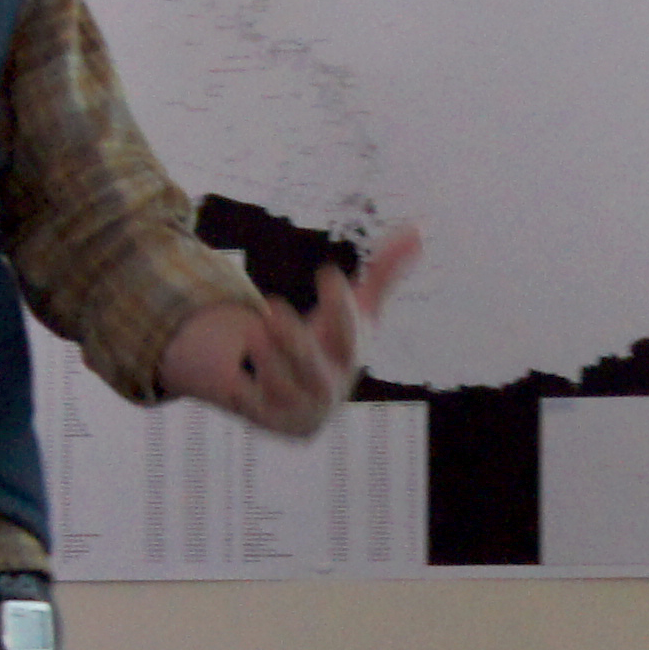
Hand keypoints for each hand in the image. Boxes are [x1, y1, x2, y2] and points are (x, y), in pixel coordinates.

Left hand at [162, 225, 424, 438]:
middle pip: (315, 369)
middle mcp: (328, 387)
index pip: (350, 332)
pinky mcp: (268, 419)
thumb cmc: (331, 345)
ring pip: (283, 389)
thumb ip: (382, 273)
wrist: (302, 403)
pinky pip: (253, 409)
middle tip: (272, 306)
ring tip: (251, 330)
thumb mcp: (353, 311)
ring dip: (269, 360)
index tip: (327, 272)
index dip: (341, 305)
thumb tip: (416, 230)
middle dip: (296, 341)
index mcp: (348, 356)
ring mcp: (298, 407)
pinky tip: (232, 378)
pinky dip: (242, 393)